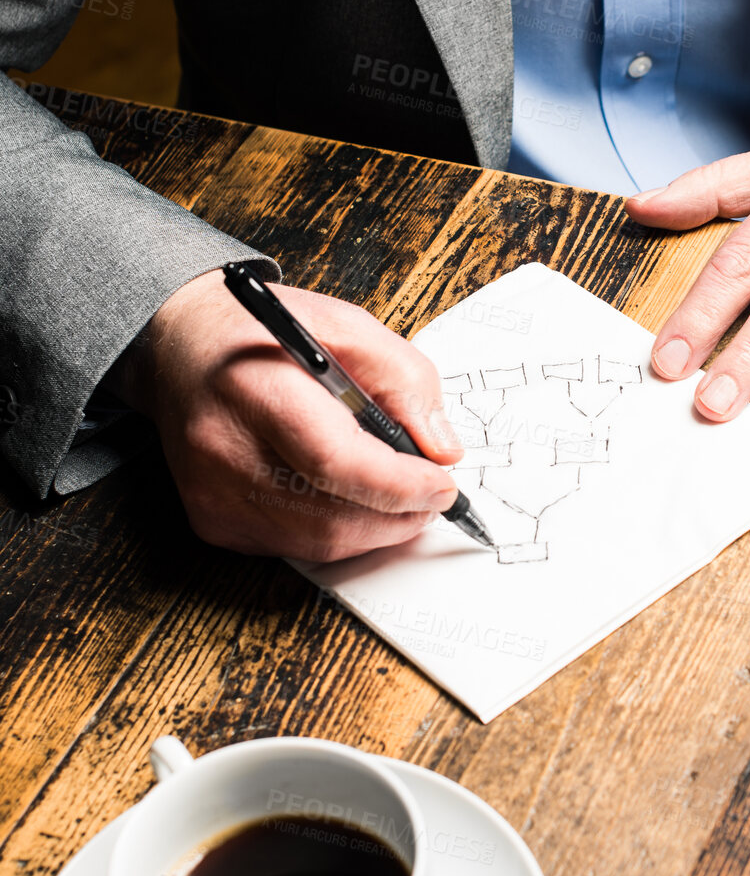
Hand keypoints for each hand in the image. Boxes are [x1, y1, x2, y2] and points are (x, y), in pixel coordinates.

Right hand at [111, 270, 462, 561]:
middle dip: (399, 514)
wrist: (180, 349)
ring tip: (399, 498)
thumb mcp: (347, 326)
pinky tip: (346, 499)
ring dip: (375, 529)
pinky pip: (296, 549)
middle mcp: (222, 448)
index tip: (442, 483)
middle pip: (333, 515)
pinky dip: (338, 533)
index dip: (399, 484)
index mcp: (254, 387)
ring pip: (320, 543)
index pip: (335, 461)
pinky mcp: (213, 522)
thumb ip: (406, 382)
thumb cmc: (263, 335)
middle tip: (431, 495)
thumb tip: (443, 450)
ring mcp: (212, 493)